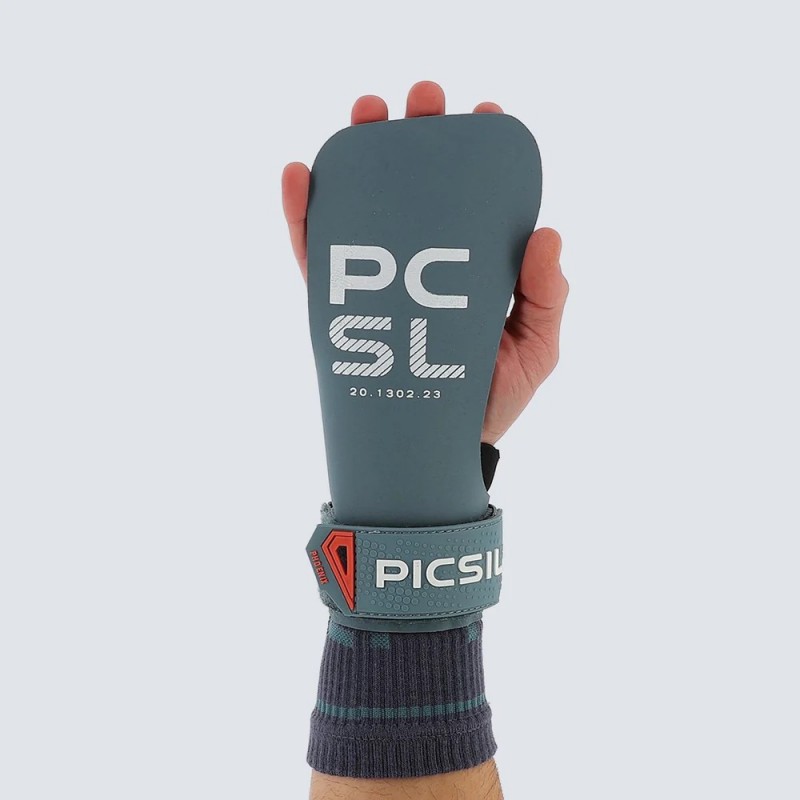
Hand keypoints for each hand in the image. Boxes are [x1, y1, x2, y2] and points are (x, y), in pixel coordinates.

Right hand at [282, 81, 567, 444]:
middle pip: (415, 187)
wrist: (440, 451)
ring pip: (362, 207)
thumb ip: (546, 297)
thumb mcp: (536, 350)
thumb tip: (547, 232)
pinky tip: (298, 174)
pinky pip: (314, 256)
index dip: (478, 152)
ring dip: (359, 154)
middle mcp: (422, 262)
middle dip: (417, 136)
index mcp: (471, 266)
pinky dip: (301, 215)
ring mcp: (378, 280)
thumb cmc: (493, 400)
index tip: (486, 115)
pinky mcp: (338, 306)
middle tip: (422, 104)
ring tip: (365, 114)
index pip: (473, 197)